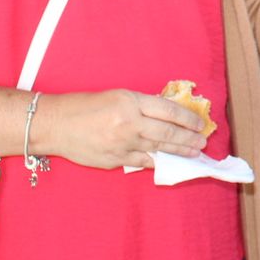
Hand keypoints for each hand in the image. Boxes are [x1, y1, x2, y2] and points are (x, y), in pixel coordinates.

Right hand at [33, 89, 208, 169]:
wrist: (55, 125)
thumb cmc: (84, 106)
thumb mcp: (117, 96)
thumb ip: (142, 106)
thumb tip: (167, 116)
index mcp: (131, 102)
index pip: (168, 110)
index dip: (188, 119)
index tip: (200, 124)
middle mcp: (129, 123)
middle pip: (168, 132)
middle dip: (189, 139)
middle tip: (203, 142)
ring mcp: (122, 144)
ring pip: (158, 148)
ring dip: (179, 152)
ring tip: (193, 153)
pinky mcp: (115, 160)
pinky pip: (142, 161)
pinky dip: (157, 161)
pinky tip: (169, 162)